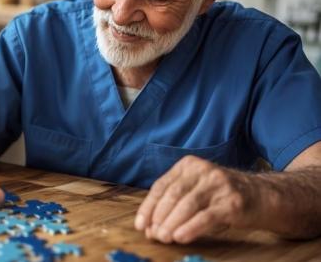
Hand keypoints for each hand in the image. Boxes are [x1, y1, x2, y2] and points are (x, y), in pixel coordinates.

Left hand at [134, 155, 260, 243]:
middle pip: (172, 194)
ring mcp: (218, 184)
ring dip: (172, 223)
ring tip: (163, 237)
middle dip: (159, 217)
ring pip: (187, 204)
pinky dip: (190, 228)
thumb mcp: (197, 191)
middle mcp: (202, 170)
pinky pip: (206, 216)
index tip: (140, 224)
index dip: (148, 207)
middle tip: (153, 234)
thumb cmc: (222, 197)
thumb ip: (174, 203)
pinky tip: (181, 237)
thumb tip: (150, 227)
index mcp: (188, 165)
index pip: (161, 186)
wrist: (263, 196)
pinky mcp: (232, 202)